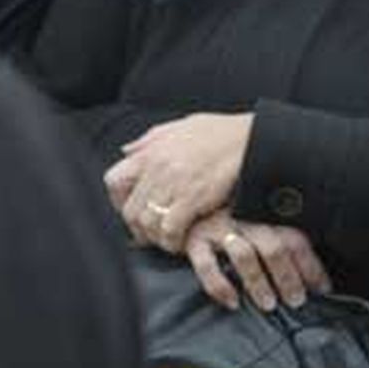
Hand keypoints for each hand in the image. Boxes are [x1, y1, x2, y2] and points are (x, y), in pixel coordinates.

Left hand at [104, 112, 253, 252]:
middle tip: (150, 234)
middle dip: (137, 227)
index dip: (118, 200)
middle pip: (130, 209)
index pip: (114, 180)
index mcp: (152, 150)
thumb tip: (126, 151)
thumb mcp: (183, 125)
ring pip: (146, 223)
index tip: (131, 209)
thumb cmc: (223, 132)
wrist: (255, 138)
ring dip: (154, 238)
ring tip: (166, 241)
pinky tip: (180, 242)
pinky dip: (171, 241)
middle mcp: (157, 167)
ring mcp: (174, 183)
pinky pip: (169, 229)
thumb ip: (151, 138)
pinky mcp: (192, 198)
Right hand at [184, 207, 331, 311]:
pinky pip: (206, 264)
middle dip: (288, 276)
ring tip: (269, 305)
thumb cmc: (232, 217)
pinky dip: (220, 285)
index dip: (311, 265)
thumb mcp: (261, 220)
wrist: (187, 204)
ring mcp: (220, 228)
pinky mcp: (195, 241)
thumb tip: (316, 273)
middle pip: (274, 247)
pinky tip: (232, 302)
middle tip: (297, 301)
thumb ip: (283, 236)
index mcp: (267, 213)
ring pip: (245, 255)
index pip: (296, 239)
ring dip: (259, 282)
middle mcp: (246, 218)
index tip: (323, 288)